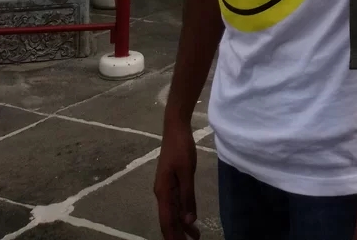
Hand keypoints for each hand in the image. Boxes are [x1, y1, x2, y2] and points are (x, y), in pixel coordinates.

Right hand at [154, 115, 198, 238]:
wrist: (175, 128)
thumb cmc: (181, 147)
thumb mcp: (186, 172)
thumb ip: (187, 196)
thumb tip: (188, 220)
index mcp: (163, 192)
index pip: (166, 222)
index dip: (173, 237)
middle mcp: (161, 193)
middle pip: (168, 220)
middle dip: (177, 235)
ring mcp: (166, 188)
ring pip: (172, 213)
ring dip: (182, 226)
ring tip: (195, 237)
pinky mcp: (171, 182)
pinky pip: (175, 203)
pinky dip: (182, 213)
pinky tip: (191, 219)